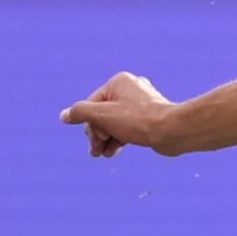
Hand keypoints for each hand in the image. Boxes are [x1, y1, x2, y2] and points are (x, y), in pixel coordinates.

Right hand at [62, 71, 177, 157]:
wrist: (172, 131)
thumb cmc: (138, 121)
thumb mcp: (102, 115)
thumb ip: (80, 113)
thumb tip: (64, 115)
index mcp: (119, 82)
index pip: (92, 104)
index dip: (90, 124)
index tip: (94, 140)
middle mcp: (130, 88)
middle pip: (102, 113)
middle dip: (97, 134)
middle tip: (96, 150)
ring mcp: (140, 102)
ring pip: (114, 122)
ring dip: (106, 139)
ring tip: (103, 154)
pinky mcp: (148, 117)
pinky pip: (127, 126)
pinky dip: (119, 138)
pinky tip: (114, 150)